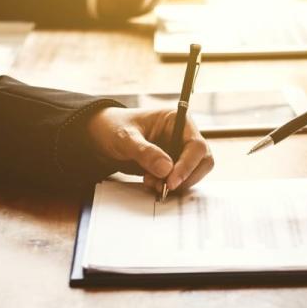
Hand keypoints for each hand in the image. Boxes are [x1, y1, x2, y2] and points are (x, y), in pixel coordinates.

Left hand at [87, 107, 213, 191]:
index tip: (171, 182)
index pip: (197, 145)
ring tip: (151, 183)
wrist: (103, 137)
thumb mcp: (124, 137)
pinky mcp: (174, 165)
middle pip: (203, 161)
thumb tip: (166, 169)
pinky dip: (169, 186)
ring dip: (177, 184)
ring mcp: (180, 151)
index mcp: (177, 120)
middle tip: (163, 187)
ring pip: (194, 173)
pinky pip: (181, 180)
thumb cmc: (114, 128)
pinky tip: (151, 183)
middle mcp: (184, 135)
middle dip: (186, 177)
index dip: (188, 166)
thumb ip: (144, 152)